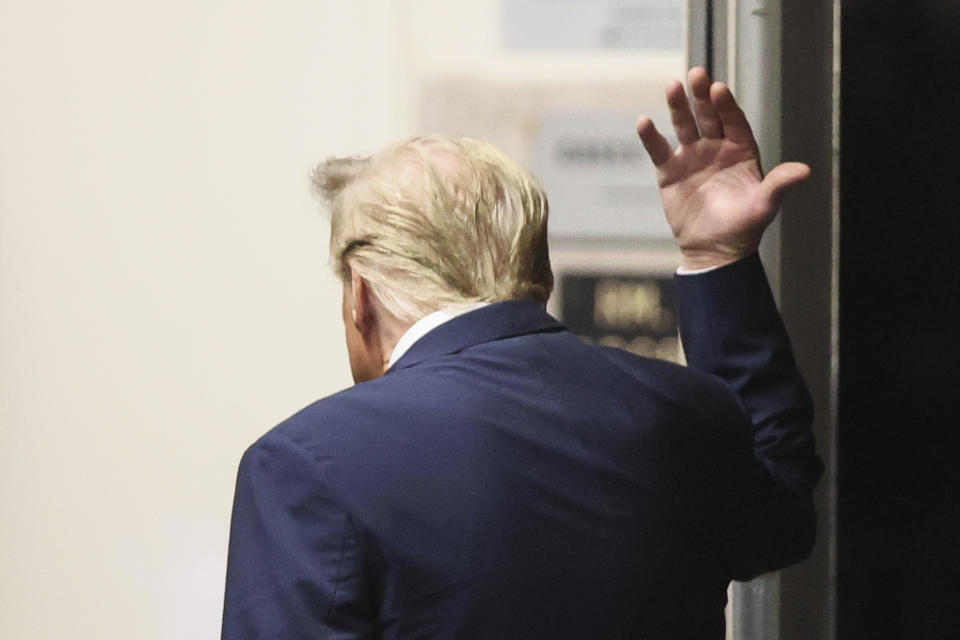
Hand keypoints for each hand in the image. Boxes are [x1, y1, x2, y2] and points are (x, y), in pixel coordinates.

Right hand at [636, 67, 809, 269]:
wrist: (714, 251)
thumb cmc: (743, 228)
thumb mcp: (765, 205)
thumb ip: (780, 184)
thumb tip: (805, 171)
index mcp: (741, 151)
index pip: (733, 121)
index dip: (726, 105)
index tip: (719, 89)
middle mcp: (716, 149)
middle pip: (708, 116)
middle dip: (701, 96)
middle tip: (696, 73)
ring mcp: (691, 158)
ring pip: (683, 126)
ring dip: (678, 107)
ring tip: (672, 87)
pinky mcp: (670, 172)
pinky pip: (659, 150)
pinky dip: (650, 137)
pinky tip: (644, 121)